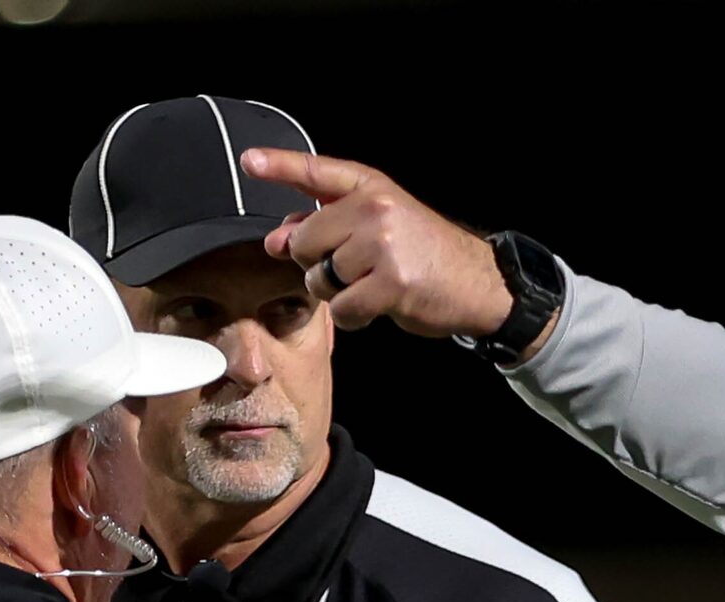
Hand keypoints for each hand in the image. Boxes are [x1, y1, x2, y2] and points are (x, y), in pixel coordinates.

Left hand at [243, 147, 514, 338]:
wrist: (476, 282)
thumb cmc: (423, 255)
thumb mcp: (377, 226)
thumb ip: (326, 226)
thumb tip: (276, 239)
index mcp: (370, 188)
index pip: (316, 173)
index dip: (279, 165)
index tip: (248, 161)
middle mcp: (375, 209)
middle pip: (306, 243)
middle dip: (318, 265)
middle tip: (352, 270)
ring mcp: (383, 244)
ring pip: (322, 279)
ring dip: (337, 295)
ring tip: (369, 287)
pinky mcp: (391, 282)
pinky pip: (344, 309)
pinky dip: (353, 317)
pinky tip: (376, 308)